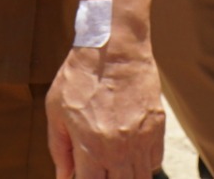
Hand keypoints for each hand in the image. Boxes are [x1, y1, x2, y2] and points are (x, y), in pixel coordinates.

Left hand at [46, 42, 163, 178]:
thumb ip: (59, 148)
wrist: (114, 47)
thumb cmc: (80, 76)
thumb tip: (63, 175)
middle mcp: (119, 149)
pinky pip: (156, 161)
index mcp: (91, 147)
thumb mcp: (56, 110)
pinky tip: (130, 154)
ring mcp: (141, 140)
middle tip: (100, 170)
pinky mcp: (157, 128)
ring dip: (128, 177)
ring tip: (115, 167)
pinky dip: (144, 164)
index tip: (82, 176)